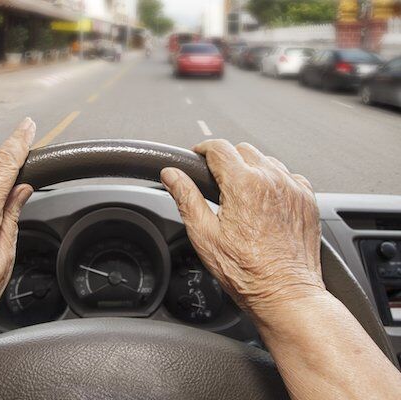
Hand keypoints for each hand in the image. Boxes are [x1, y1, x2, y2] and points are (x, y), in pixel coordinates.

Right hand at [161, 140, 324, 323]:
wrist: (285, 293)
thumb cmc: (246, 271)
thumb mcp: (204, 235)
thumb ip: (186, 198)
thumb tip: (171, 175)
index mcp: (244, 184)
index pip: (218, 148)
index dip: (202, 149)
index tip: (197, 157)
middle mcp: (272, 180)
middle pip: (242, 150)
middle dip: (226, 160)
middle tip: (216, 182)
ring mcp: (293, 188)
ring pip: (266, 161)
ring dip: (250, 169)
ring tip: (240, 195)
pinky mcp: (307, 200)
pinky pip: (288, 176)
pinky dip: (274, 182)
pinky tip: (264, 203)